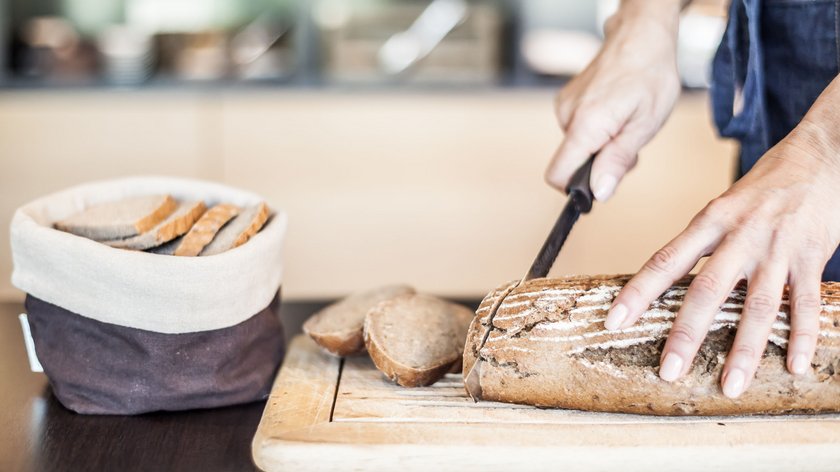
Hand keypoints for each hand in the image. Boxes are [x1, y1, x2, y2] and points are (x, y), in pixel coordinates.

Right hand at [545, 0, 681, 199]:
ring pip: (576, 148)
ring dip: (601, 147)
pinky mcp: (566, 101)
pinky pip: (577, 131)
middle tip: (629, 144)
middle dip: (599, 165)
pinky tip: (616, 113)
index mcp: (585, 126)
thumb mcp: (645, 125)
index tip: (601, 184)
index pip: (557, 175)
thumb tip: (599, 192)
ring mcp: (564, 107)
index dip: (575, 189)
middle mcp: (567, 117)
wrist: (640, 36)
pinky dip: (596, 132)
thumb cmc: (649, 75)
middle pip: (571, 164)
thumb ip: (618, 160)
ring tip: (626, 124)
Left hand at [605, 117, 839, 397]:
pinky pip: (806, 303)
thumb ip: (701, 243)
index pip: (665, 260)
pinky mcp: (812, 256)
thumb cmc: (766, 183)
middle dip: (687, 334)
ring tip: (731, 385)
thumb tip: (670, 280)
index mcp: (710, 220)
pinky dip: (801, 336)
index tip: (614, 321)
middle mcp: (740, 235)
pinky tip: (794, 365)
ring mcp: (778, 248)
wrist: (824, 153)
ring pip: (759, 305)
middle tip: (669, 371)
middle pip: (708, 290)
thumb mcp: (724, 205)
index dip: (638, 292)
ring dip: (745, 350)